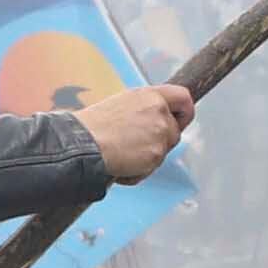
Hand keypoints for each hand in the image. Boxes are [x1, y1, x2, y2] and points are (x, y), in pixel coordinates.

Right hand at [76, 80, 194, 184]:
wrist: (83, 144)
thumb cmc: (93, 127)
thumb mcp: (121, 105)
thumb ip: (144, 110)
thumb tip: (152, 121)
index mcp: (149, 95)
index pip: (183, 97)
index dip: (184, 112)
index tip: (179, 121)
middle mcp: (159, 111)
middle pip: (175, 131)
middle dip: (160, 142)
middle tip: (137, 147)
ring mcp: (160, 133)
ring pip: (163, 151)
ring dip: (147, 158)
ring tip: (121, 155)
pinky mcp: (156, 154)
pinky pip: (151, 169)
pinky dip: (137, 172)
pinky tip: (120, 166)